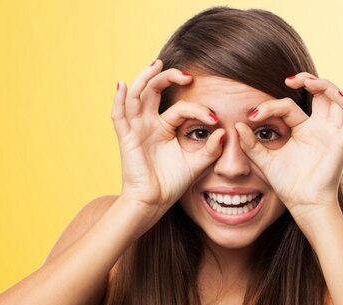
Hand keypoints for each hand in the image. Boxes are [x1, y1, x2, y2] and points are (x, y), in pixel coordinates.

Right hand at [111, 59, 224, 220]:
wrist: (154, 202)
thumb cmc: (172, 183)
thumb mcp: (196, 164)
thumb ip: (211, 149)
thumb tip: (223, 131)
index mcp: (165, 127)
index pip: (181, 108)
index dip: (198, 109)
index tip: (215, 119)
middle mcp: (149, 123)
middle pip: (154, 91)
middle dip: (168, 78)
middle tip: (187, 75)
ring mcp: (136, 128)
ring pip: (136, 95)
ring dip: (144, 78)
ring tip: (156, 65)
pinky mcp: (125, 137)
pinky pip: (119, 115)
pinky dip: (119, 99)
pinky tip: (123, 85)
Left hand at [234, 72, 342, 223]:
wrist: (304, 205)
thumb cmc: (288, 186)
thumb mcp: (264, 161)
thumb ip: (251, 144)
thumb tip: (237, 125)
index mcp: (302, 130)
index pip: (287, 106)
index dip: (270, 107)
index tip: (253, 115)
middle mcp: (319, 128)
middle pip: (319, 94)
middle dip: (307, 80)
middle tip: (288, 80)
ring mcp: (332, 133)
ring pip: (337, 99)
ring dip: (325, 85)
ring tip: (307, 82)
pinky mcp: (342, 141)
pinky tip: (331, 94)